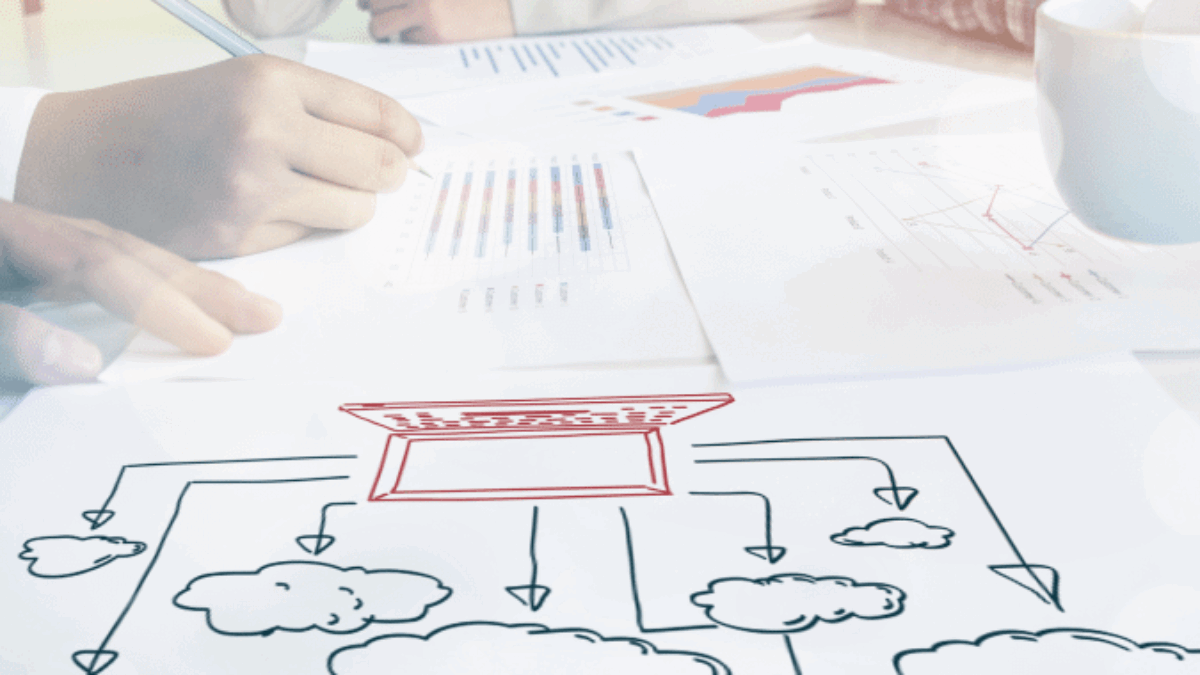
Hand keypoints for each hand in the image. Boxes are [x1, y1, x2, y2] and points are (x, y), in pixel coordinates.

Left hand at [0, 200, 280, 384]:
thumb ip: (10, 332)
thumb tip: (83, 361)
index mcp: (8, 228)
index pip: (100, 262)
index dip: (160, 302)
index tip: (212, 340)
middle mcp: (32, 231)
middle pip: (130, 251)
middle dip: (200, 286)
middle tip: (264, 314)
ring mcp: (32, 246)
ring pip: (127, 257)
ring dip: (189, 285)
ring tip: (244, 304)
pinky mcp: (33, 267)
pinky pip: (109, 270)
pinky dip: (156, 286)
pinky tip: (188, 299)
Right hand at [14, 55, 423, 259]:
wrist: (89, 157)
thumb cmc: (174, 116)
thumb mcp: (246, 84)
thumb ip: (320, 109)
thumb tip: (401, 145)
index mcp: (269, 82)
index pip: (379, 115)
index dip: (407, 135)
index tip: (412, 145)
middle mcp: (263, 132)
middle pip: (381, 167)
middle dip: (387, 174)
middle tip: (376, 174)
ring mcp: (251, 190)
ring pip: (355, 210)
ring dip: (348, 204)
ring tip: (310, 188)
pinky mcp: (239, 238)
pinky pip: (309, 236)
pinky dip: (300, 226)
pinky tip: (262, 207)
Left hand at [363, 0, 514, 42]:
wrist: (514, 13)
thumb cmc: (482, 3)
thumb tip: (382, 3)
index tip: (367, 3)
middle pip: (374, 3)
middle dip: (375, 11)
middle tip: (384, 17)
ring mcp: (426, 14)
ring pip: (381, 26)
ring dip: (385, 30)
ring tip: (399, 32)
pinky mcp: (435, 37)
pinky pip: (406, 43)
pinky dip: (410, 42)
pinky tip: (427, 38)